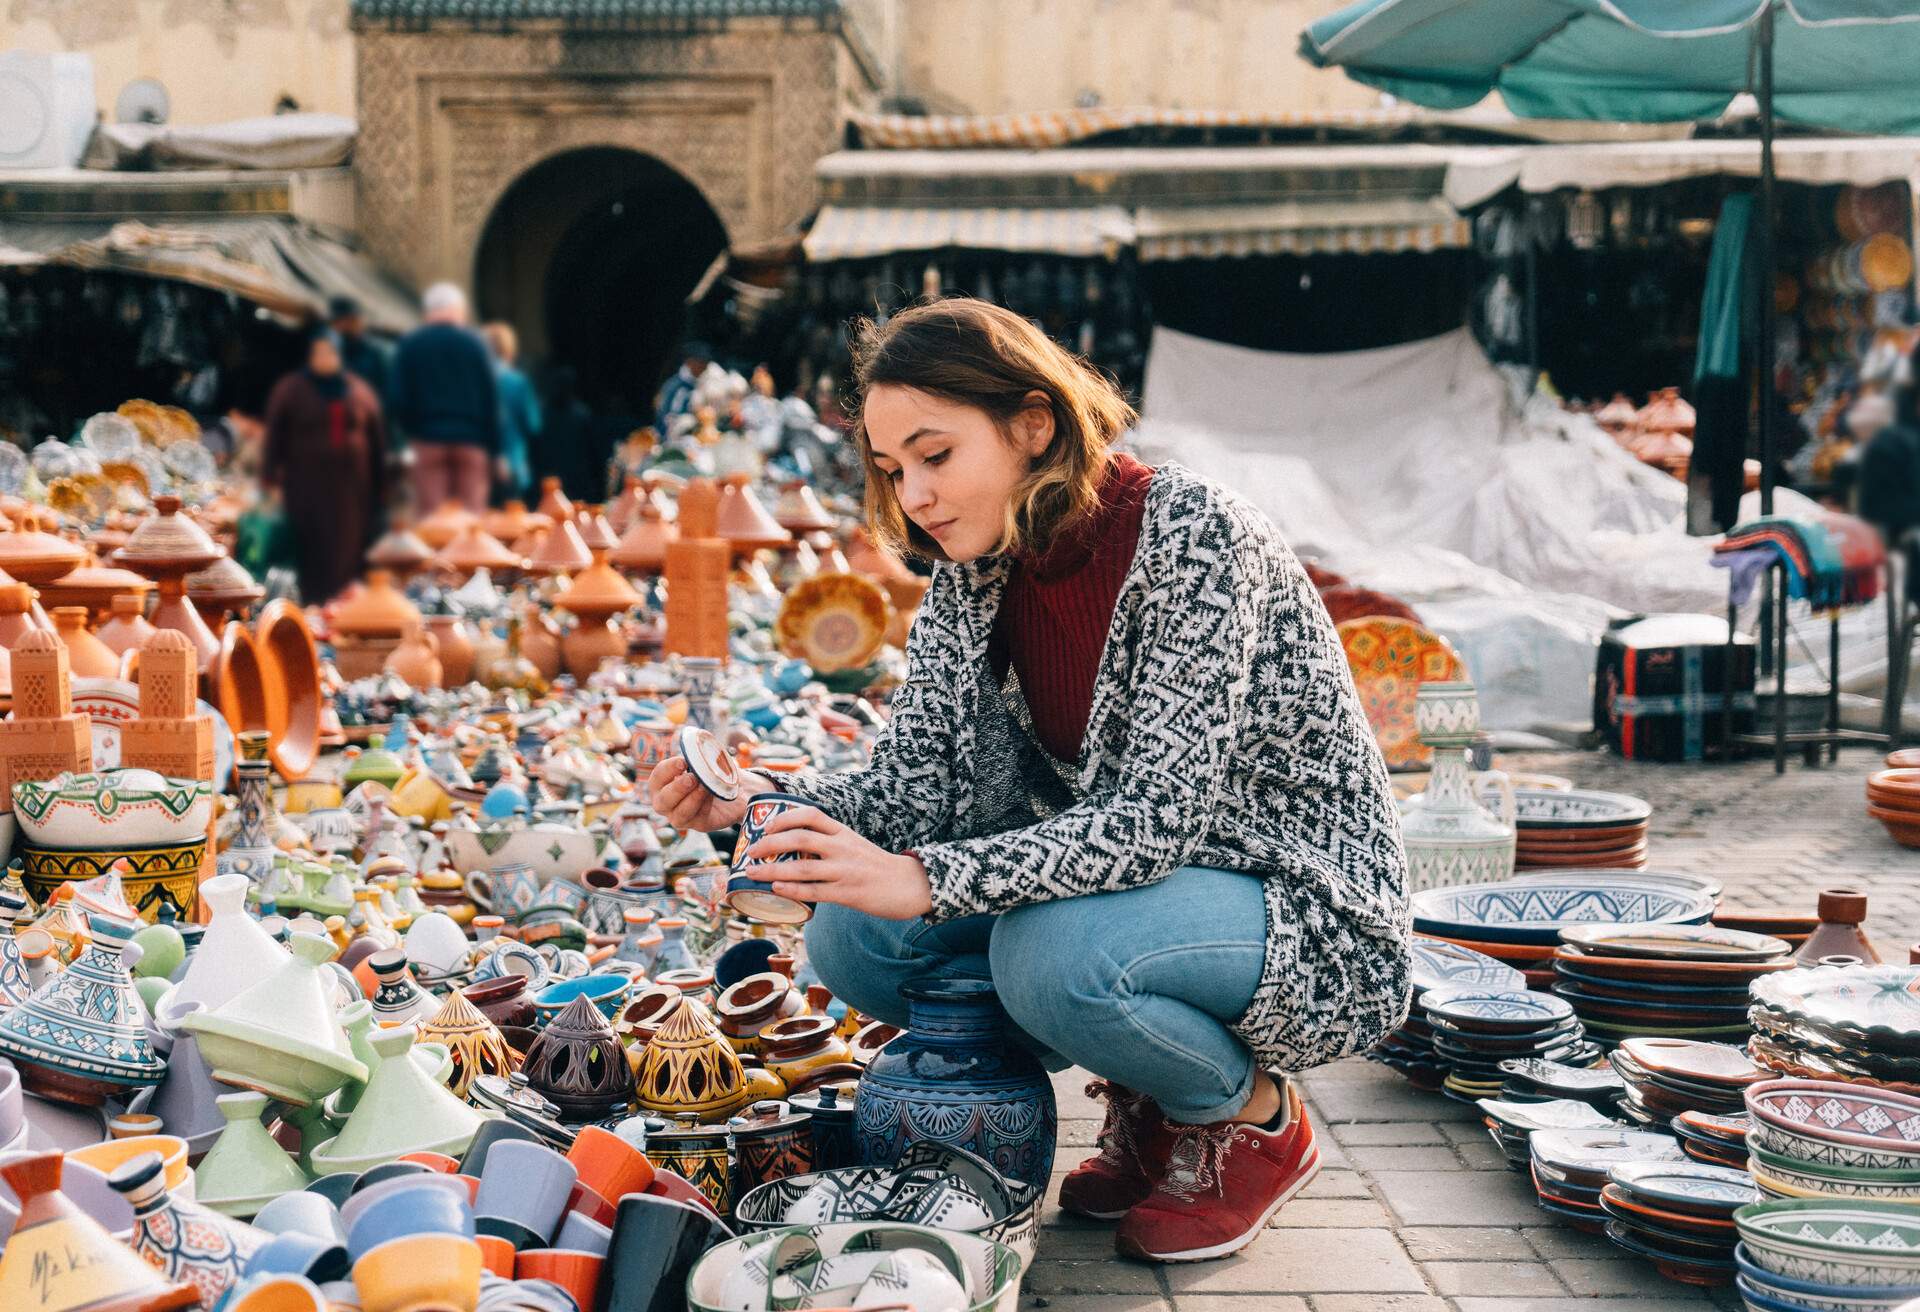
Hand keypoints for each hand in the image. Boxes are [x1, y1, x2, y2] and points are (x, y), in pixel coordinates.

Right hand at [646, 756, 771, 831]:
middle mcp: (667, 803)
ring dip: (692, 798)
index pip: (657, 778)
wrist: (738, 789)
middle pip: (661, 801)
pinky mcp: (698, 824)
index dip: (667, 770)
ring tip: (704, 786)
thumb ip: (703, 754)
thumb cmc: (715, 772)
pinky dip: (703, 805)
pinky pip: (696, 818)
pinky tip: (711, 794)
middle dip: (676, 788)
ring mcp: (680, 816)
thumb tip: (703, 748)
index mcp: (663, 784)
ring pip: (678, 814)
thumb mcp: (709, 760)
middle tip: (692, 778)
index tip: (683, 762)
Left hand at [743, 806, 933, 919]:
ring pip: (803, 866)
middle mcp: (843, 847)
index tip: (766, 826)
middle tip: (750, 850)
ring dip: (772, 869)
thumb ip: (828, 843)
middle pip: (800, 838)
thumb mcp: (853, 844)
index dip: (785, 818)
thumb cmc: (875, 866)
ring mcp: (845, 870)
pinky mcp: (848, 893)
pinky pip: (814, 891)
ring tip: (752, 872)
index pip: (811, 815)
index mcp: (843, 832)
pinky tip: (776, 888)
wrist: (908, 885)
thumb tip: (793, 847)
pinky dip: (792, 889)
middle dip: (770, 843)